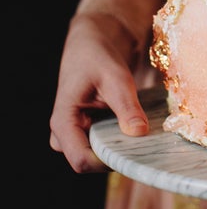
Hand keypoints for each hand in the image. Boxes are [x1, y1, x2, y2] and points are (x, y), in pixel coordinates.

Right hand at [49, 11, 149, 172]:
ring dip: (117, 149)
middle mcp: (64, 132)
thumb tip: (139, 133)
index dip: (106, 163)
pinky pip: (100, 146)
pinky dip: (117, 142)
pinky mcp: (85, 131)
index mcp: (63, 120)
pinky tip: (135, 131)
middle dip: (114, 157)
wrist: (91, 45)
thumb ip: (127, 107)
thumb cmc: (98, 57)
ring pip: (95, 156)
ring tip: (139, 135)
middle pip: (88, 162)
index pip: (80, 160)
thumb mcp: (116, 78)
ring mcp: (73, 134)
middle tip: (142, 145)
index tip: (134, 153)